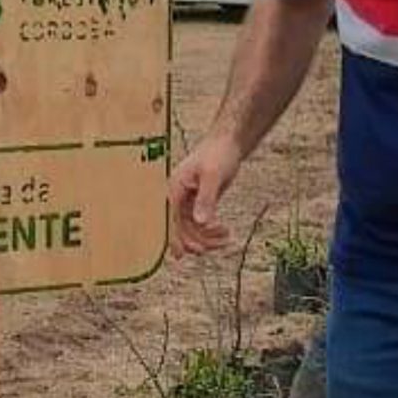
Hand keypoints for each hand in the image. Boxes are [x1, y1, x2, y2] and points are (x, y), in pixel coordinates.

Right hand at [168, 134, 244, 255]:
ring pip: (192, 228)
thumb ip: (206, 199)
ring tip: (227, 238)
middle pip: (180, 228)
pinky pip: (200, 224)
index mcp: (175, 189)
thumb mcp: (213, 176)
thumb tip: (200, 222)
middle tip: (215, 247)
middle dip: (197, 240)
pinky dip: (211, 231)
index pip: (170, 219)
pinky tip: (226, 233)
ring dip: (207, 237)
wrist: (227, 143)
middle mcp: (177, 196)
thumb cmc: (218, 154)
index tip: (183, 254)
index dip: (175, 238)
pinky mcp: (198, 203)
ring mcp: (187, 201)